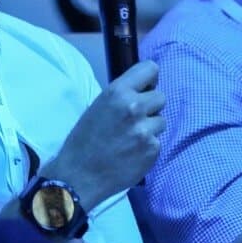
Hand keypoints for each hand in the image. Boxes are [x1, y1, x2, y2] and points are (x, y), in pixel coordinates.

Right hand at [42, 60, 164, 211]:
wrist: (80, 173)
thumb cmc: (84, 137)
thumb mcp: (98, 106)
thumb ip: (122, 96)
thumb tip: (143, 89)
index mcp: (117, 91)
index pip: (150, 69)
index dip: (149, 79)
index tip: (144, 88)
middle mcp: (134, 106)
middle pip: (161, 96)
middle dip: (151, 106)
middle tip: (135, 118)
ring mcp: (145, 129)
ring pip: (162, 120)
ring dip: (151, 127)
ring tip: (132, 137)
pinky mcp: (152, 149)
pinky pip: (158, 140)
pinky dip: (148, 146)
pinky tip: (133, 152)